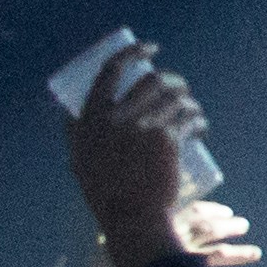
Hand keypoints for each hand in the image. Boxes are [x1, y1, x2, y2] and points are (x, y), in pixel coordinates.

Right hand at [66, 40, 225, 266]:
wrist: (131, 218)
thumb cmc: (105, 193)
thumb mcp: (79, 161)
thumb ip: (75, 135)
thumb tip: (66, 112)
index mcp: (91, 120)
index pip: (109, 71)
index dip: (131, 52)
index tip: (150, 48)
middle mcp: (114, 117)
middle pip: (151, 79)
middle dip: (172, 80)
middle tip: (180, 92)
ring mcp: (141, 125)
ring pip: (174, 95)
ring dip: (189, 101)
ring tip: (192, 112)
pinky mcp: (167, 137)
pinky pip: (189, 117)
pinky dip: (198, 120)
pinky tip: (200, 127)